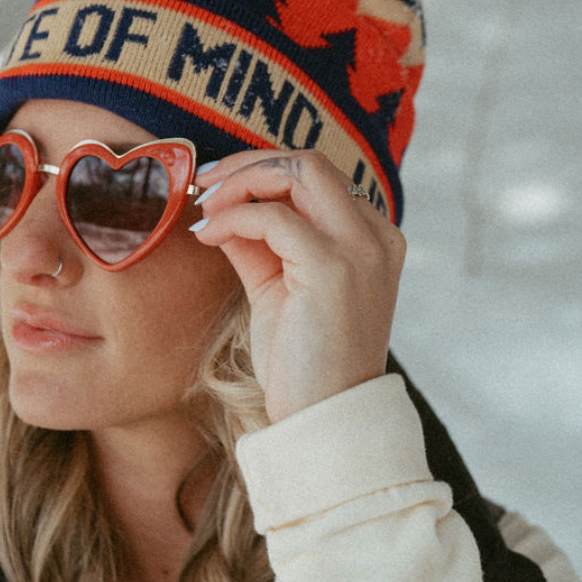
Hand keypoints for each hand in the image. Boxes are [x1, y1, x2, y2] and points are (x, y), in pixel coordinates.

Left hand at [190, 151, 405, 423]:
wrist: (323, 420)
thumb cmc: (302, 363)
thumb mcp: (277, 290)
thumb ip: (258, 245)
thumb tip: (222, 208)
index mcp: (371, 239)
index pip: (316, 178)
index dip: (261, 172)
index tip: (217, 186)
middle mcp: (375, 236)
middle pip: (310, 162)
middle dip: (249, 163)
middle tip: (205, 183)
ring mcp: (361, 249)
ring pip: (298, 171)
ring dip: (239, 182)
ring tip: (205, 208)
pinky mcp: (334, 268)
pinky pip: (273, 216)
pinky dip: (233, 217)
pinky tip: (208, 236)